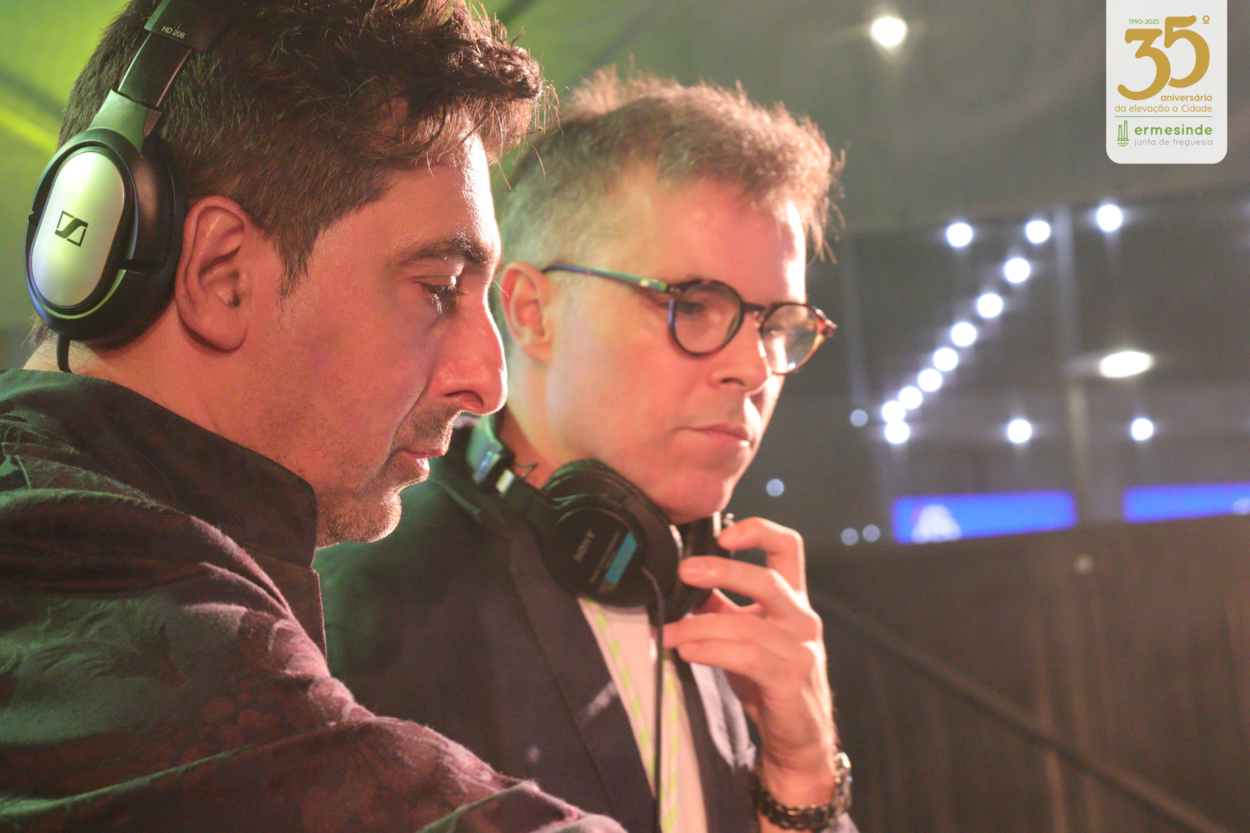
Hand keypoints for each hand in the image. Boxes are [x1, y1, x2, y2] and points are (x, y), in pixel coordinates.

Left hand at [662, 517, 839, 809]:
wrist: (798, 735)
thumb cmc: (770, 680)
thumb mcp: (746, 634)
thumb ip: (723, 607)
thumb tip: (685, 582)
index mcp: (794, 600)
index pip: (789, 548)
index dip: (760, 531)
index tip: (724, 533)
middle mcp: (803, 618)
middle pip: (768, 580)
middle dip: (722, 571)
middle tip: (685, 571)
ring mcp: (800, 649)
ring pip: (747, 625)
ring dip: (699, 626)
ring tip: (669, 631)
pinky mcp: (791, 678)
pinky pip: (746, 657)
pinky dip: (711, 651)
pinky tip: (688, 651)